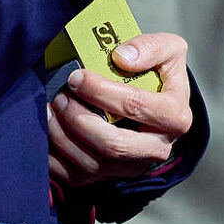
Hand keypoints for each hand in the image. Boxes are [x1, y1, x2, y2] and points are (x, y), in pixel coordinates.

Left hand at [46, 32, 193, 188]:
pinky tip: (48, 129)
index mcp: (175, 118)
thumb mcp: (170, 50)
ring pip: (91, 162)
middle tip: (60, 96)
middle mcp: (156, 149)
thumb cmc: (159, 76)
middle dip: (79, 119)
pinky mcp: (108, 177)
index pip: (135, 106)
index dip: (101, 91)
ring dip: (63, 135)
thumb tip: (121, 57)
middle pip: (113, 145)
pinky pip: (75, 176)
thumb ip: (153, 47)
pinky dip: (54, 155)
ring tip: (50, 108)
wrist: (155, 105)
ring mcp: (131, 167)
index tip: (77, 76)